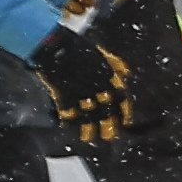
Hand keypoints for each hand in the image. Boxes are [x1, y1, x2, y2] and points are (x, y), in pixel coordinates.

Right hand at [33, 11, 148, 152]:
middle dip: (110, 125)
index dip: (125, 111)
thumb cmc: (77, 46)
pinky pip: (68, 112)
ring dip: (89, 128)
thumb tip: (126, 74)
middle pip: (107, 111)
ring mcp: (80, 91)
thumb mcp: (100, 52)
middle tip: (110, 136)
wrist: (54, 44)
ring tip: (89, 137)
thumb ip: (115, 63)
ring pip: (88, 116)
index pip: (122, 97)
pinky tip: (67, 126)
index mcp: (108, 75)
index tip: (125, 122)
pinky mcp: (64, 95)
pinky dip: (68, 121)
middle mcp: (97, 86)